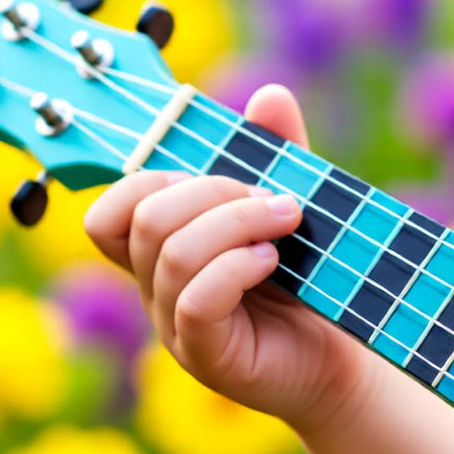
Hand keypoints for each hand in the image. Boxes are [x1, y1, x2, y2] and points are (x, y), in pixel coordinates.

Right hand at [83, 84, 372, 435]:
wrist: (344, 359)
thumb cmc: (311, 284)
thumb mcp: (292, 207)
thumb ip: (277, 154)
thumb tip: (270, 94)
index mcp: (162, 254)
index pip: (109, 212)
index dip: (147, 178)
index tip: (215, 174)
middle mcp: (157, 290)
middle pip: (143, 216)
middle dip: (212, 189)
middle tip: (274, 200)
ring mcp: (176, 326)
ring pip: (170, 251)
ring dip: (236, 221)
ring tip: (286, 223)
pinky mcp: (207, 356)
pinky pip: (197, 299)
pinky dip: (237, 266)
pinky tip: (272, 261)